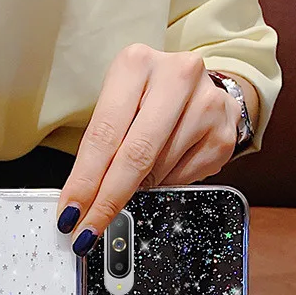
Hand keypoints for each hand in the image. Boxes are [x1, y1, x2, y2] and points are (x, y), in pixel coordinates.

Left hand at [56, 44, 243, 254]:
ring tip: (133, 182)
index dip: (84, 182)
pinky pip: (185, 177)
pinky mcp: (225, 129)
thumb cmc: (144, 100)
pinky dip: (165, 183)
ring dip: (138, 189)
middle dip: (107, 201)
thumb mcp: (116, 108)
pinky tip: (163, 169)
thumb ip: (99, 147)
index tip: (70, 214)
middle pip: (135, 156)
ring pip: (159, 169)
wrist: (198, 86)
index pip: (103, 136)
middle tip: (88, 229)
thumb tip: (79, 202)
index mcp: (135, 65)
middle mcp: (175, 75)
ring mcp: (207, 101)